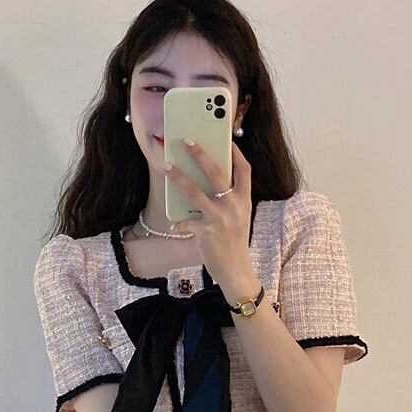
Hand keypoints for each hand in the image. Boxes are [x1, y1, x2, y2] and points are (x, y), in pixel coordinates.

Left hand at [163, 139, 254, 290]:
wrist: (236, 271)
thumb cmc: (234, 242)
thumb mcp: (238, 218)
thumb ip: (228, 200)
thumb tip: (205, 181)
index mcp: (244, 201)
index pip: (244, 170)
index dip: (236, 153)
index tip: (227, 139)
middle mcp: (234, 206)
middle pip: (216, 173)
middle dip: (200, 154)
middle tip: (186, 140)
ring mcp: (220, 218)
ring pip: (195, 192)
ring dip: (178, 177)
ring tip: (166, 166)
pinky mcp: (206, 232)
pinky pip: (186, 222)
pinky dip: (179, 223)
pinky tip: (175, 225)